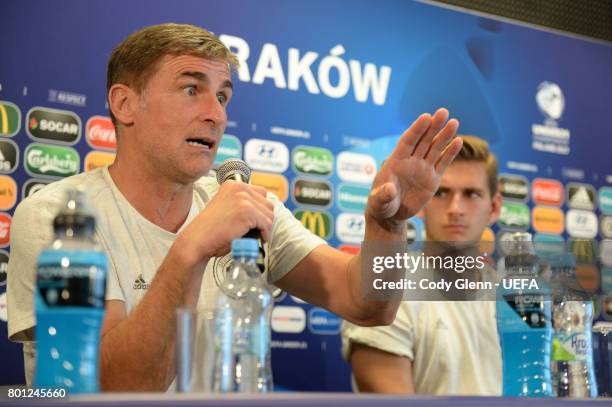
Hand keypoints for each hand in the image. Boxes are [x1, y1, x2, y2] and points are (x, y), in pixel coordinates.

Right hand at [178, 181, 273, 261]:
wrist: (198, 240)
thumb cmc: (212, 229)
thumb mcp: (227, 207)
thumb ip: (242, 202)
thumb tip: (265, 210)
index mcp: (233, 185)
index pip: (261, 193)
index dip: (260, 210)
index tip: (256, 221)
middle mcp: (239, 187)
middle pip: (268, 204)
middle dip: (264, 219)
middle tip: (257, 231)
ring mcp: (243, 199)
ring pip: (269, 214)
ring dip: (265, 227)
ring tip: (255, 235)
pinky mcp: (247, 211)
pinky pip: (267, 224)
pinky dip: (264, 234)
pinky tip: (257, 238)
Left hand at [366, 108, 461, 232]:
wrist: (390, 215)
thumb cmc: (381, 205)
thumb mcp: (379, 202)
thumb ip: (383, 195)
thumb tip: (390, 190)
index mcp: (395, 162)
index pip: (407, 141)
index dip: (416, 129)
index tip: (426, 116)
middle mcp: (410, 162)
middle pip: (423, 140)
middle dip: (433, 126)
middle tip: (443, 112)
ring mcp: (422, 169)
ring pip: (434, 148)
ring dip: (444, 135)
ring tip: (454, 122)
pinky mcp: (432, 179)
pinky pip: (442, 163)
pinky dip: (450, 153)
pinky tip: (458, 141)